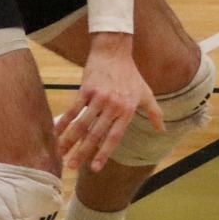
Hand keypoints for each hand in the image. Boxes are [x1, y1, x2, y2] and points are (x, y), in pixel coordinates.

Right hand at [56, 34, 158, 170]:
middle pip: (95, 134)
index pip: (114, 137)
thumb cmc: (131, 73)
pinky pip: (74, 109)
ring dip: (70, 140)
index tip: (94, 168)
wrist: (114, 51)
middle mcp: (113, 106)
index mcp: (127, 111)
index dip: (103, 153)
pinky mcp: (86, 89)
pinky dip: (64, 121)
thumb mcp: (146, 93)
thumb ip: (154, 113)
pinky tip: (56, 132)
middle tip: (72, 167)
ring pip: (82, 124)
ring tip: (61, 153)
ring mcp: (98, 98)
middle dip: (82, 152)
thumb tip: (162, 130)